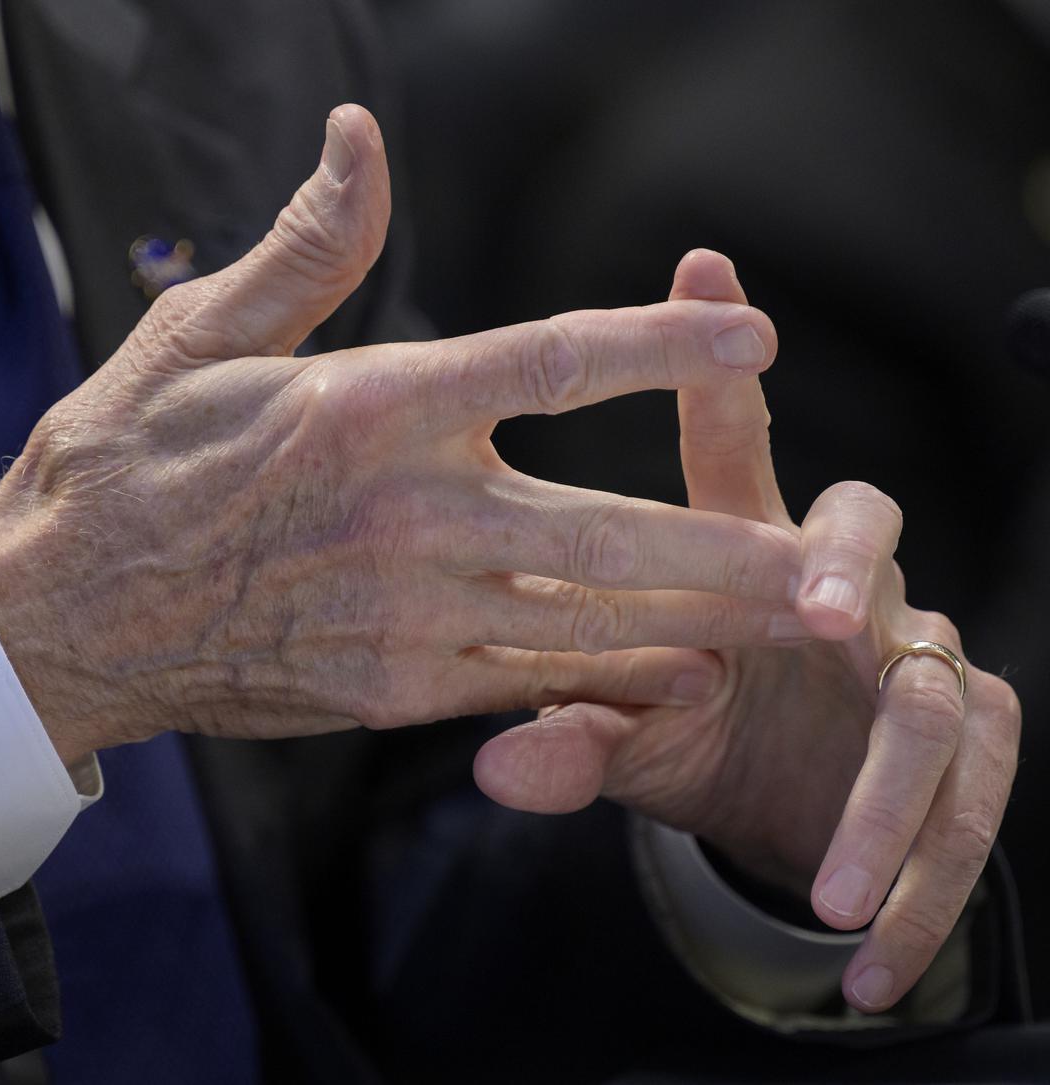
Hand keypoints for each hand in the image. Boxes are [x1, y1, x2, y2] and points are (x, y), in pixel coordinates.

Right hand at [0, 108, 802, 764]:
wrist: (59, 616)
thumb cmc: (126, 464)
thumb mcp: (200, 336)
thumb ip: (307, 246)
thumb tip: (362, 140)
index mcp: (367, 408)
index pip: (550, 362)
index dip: (664, 343)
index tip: (754, 333)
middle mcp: (406, 514)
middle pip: (608, 527)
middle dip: (733, 546)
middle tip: (839, 557)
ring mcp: (404, 616)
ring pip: (587, 622)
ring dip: (702, 622)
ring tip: (799, 627)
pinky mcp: (391, 691)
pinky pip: (527, 684)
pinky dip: (610, 681)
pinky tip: (680, 677)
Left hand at [473, 249, 1020, 1013]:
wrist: (767, 796)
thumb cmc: (682, 722)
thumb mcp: (622, 729)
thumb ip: (567, 731)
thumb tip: (490, 762)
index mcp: (740, 554)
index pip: (732, 448)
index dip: (715, 365)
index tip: (697, 267)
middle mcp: (834, 585)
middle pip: (859, 528)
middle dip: (841, 562)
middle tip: (819, 607)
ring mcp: (908, 658)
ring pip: (936, 692)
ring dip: (889, 786)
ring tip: (836, 884)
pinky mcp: (961, 745)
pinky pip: (972, 806)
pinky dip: (923, 890)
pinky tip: (872, 963)